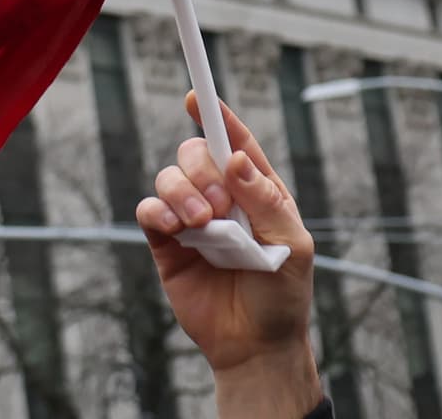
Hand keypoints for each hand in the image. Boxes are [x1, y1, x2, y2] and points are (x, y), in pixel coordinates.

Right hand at [136, 94, 320, 417]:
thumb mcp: (291, 245)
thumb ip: (265, 201)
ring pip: (169, 177)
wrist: (255, 345)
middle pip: (195, 153)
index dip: (219, 116)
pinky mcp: (168, 245)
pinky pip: (150, 211)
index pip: (236, 143)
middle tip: (219, 204)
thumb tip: (236, 159)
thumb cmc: (282, 294)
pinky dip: (157, 210)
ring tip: (203, 222)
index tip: (198, 96)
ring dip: (182, 191)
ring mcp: (193, 219)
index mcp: (258, 190)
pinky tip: (175, 226)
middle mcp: (223, 198)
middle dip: (202, 167)